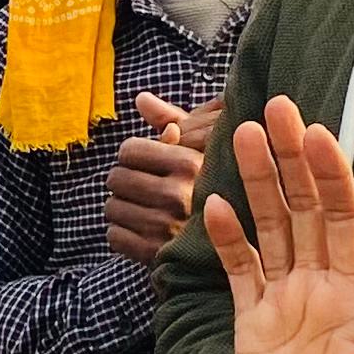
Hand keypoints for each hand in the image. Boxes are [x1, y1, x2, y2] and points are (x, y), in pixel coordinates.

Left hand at [104, 92, 219, 268]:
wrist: (240, 248)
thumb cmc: (216, 189)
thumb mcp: (204, 150)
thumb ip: (172, 120)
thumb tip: (141, 99)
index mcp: (190, 164)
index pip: (129, 150)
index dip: (131, 157)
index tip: (142, 165)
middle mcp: (179, 194)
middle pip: (116, 178)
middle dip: (123, 182)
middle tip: (139, 189)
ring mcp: (167, 227)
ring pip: (112, 208)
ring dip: (121, 209)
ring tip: (141, 210)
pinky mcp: (157, 255)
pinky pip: (115, 237)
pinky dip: (121, 235)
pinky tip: (139, 232)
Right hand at [204, 97, 353, 353]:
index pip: (345, 218)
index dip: (332, 175)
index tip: (317, 136)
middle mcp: (321, 286)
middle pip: (305, 208)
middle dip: (290, 158)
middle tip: (276, 107)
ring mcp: (285, 303)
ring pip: (271, 228)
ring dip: (256, 183)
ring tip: (237, 135)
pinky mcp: (253, 326)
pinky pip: (239, 271)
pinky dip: (227, 239)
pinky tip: (211, 205)